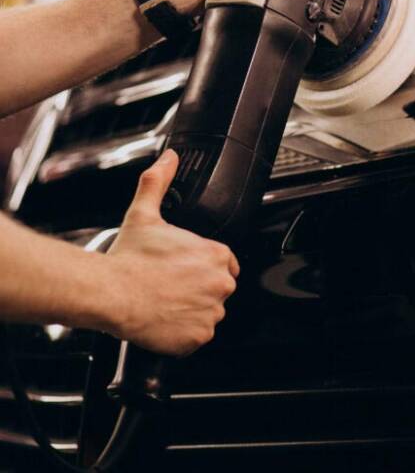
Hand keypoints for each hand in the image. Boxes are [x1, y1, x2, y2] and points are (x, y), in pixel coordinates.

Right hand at [103, 149, 239, 355]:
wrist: (110, 293)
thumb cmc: (128, 258)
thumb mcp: (145, 213)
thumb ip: (159, 182)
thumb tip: (168, 159)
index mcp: (216, 255)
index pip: (224, 262)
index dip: (202, 266)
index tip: (183, 270)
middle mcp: (221, 283)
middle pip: (218, 287)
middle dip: (198, 287)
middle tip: (170, 285)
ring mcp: (211, 312)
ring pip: (208, 311)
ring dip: (191, 309)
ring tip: (165, 301)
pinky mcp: (199, 336)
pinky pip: (198, 336)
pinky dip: (184, 332)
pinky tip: (165, 319)